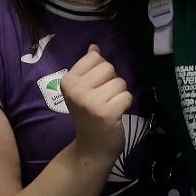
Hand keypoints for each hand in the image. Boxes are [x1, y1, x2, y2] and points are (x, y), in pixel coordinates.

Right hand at [59, 45, 131, 167]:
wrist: (91, 148)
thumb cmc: (89, 116)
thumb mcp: (83, 90)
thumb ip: (88, 67)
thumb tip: (94, 47)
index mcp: (68, 81)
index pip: (95, 57)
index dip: (101, 71)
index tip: (95, 88)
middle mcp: (76, 90)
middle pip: (108, 67)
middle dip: (112, 81)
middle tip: (104, 98)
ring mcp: (90, 102)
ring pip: (120, 82)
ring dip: (120, 94)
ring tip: (110, 107)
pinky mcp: (107, 113)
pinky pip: (127, 96)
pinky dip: (125, 104)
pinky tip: (116, 114)